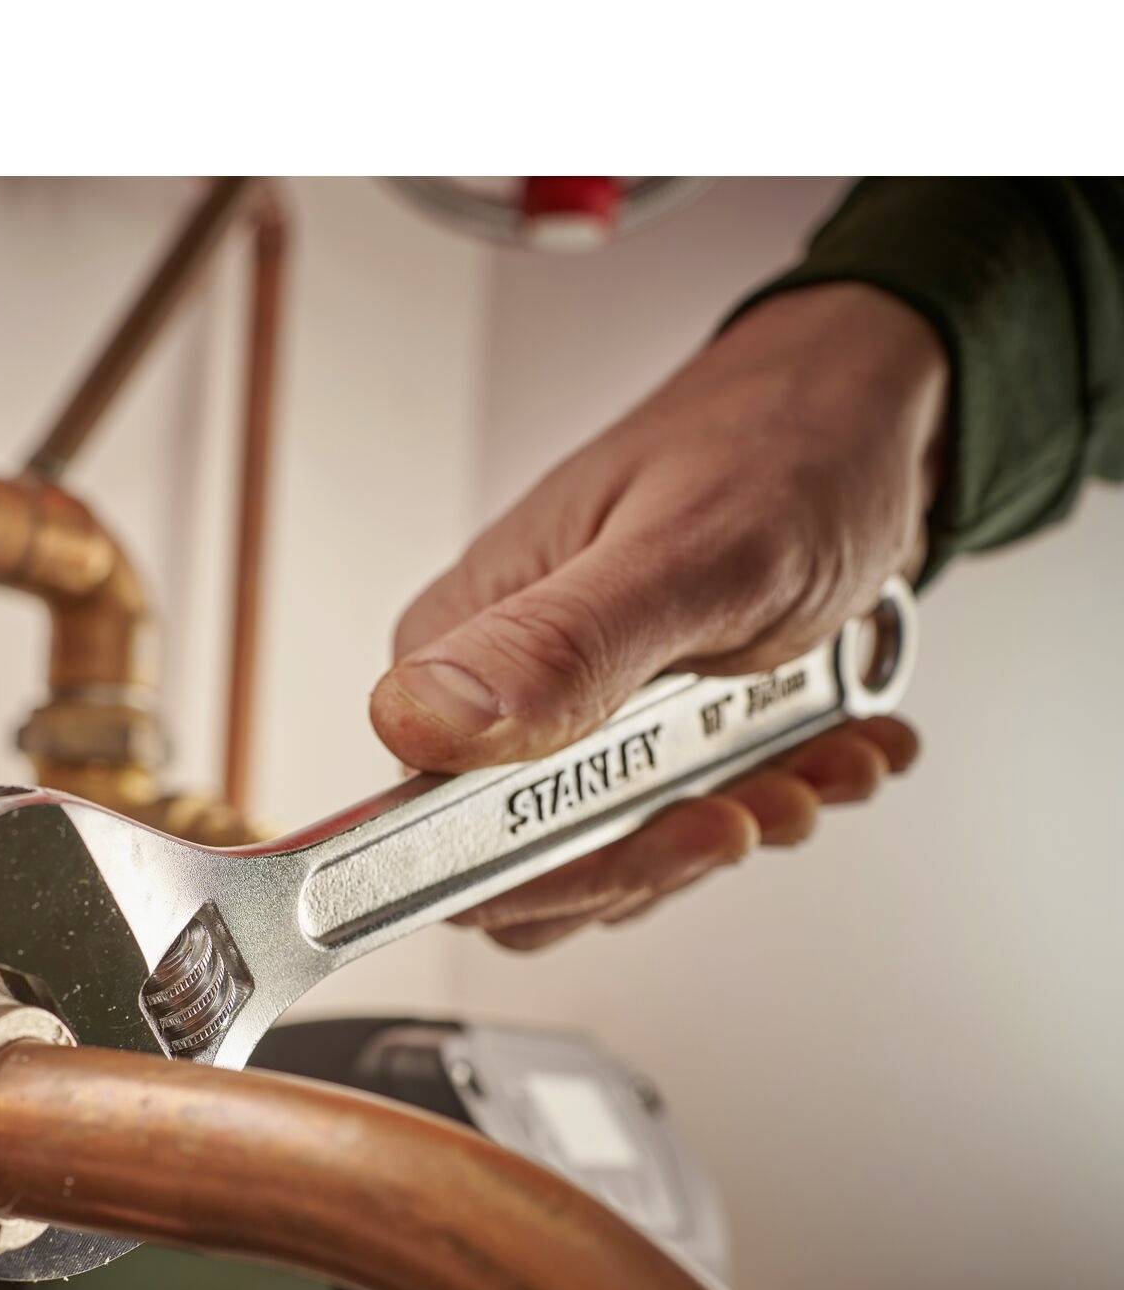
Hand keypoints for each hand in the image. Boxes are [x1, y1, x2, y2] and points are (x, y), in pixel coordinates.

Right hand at [370, 282, 946, 948]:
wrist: (870, 416)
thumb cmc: (778, 447)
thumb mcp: (688, 552)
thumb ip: (558, 646)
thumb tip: (420, 718)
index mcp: (457, 652)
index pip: (442, 839)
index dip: (555, 872)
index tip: (681, 830)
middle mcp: (495, 697)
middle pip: (538, 868)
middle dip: (667, 853)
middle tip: (763, 799)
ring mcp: (567, 723)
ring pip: (617, 856)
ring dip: (735, 824)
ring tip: (822, 761)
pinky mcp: (637, 740)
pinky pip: (677, 823)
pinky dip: (772, 799)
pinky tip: (834, 747)